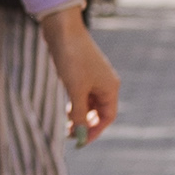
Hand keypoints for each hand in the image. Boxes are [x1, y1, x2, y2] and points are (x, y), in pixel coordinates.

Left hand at [40, 5, 119, 145]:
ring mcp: (94, 77)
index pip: (107, 117)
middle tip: (69, 134)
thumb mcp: (75, 90)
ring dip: (79, 115)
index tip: (79, 143)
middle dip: (86, 124)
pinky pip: (81, 94)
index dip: (94, 131)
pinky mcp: (81, 72)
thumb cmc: (72, 60)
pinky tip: (65, 109)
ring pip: (89, 103)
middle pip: (99, 112)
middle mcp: (106, 83)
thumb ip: (79, 114)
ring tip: (64, 124)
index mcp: (110, 88)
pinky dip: (75, 103)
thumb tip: (79, 136)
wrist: (63, 30)